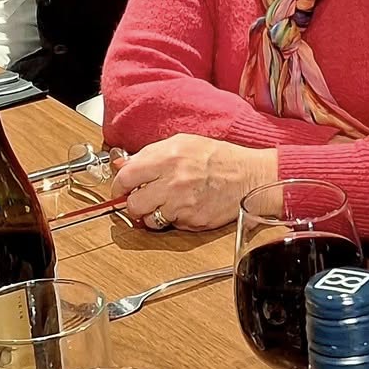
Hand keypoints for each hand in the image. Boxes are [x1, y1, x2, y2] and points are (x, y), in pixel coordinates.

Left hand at [114, 135, 276, 231]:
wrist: (249, 177)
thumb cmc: (219, 158)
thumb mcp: (184, 143)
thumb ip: (151, 153)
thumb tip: (122, 162)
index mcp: (168, 157)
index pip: (126, 176)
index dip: (120, 185)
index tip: (122, 188)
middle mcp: (173, 181)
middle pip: (133, 203)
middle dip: (134, 203)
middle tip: (142, 199)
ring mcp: (182, 204)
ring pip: (148, 220)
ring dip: (152, 215)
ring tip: (165, 204)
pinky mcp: (191, 221)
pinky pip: (170, 225)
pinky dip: (173, 220)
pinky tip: (183, 208)